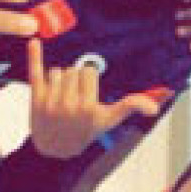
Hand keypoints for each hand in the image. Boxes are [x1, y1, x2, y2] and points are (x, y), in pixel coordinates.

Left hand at [26, 39, 171, 158]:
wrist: (56, 149)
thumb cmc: (86, 131)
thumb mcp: (110, 120)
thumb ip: (131, 107)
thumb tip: (155, 107)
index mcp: (89, 108)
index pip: (88, 73)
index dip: (89, 77)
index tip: (88, 87)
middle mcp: (69, 105)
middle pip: (73, 71)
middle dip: (75, 78)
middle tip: (74, 93)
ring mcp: (50, 102)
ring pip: (57, 72)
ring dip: (59, 78)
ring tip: (61, 94)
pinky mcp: (36, 100)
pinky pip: (35, 73)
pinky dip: (34, 57)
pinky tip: (34, 42)